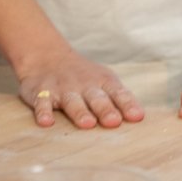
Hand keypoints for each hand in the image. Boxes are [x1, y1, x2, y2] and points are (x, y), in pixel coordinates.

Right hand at [16, 48, 142, 129]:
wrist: (47, 57)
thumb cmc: (83, 76)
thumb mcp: (104, 81)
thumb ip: (120, 98)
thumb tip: (140, 117)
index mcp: (103, 82)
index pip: (118, 93)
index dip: (127, 104)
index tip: (136, 116)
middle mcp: (85, 84)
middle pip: (97, 98)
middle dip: (106, 110)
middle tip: (113, 122)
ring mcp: (63, 88)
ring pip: (73, 101)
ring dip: (80, 112)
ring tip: (87, 123)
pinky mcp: (42, 93)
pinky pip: (42, 103)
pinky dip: (44, 112)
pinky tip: (46, 122)